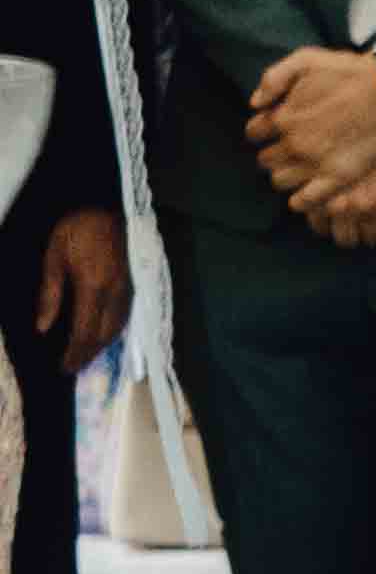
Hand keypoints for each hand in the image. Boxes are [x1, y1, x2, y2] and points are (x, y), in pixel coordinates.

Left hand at [30, 207, 127, 371]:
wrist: (112, 206)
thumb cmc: (78, 228)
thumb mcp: (54, 256)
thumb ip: (49, 294)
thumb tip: (43, 327)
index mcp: (93, 287)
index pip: (84, 332)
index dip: (75, 353)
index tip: (64, 367)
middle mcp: (115, 294)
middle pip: (103, 336)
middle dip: (89, 354)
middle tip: (73, 366)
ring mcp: (128, 290)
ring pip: (117, 329)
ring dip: (101, 346)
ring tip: (86, 355)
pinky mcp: (134, 285)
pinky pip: (124, 317)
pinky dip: (112, 332)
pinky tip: (103, 334)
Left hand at [249, 41, 375, 205]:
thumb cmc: (348, 72)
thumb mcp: (305, 59)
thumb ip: (273, 78)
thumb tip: (256, 103)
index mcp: (283, 116)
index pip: (254, 133)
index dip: (261, 130)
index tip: (272, 129)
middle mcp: (294, 143)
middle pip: (266, 159)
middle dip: (272, 153)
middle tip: (286, 149)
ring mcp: (315, 162)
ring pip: (280, 180)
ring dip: (283, 175)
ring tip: (296, 169)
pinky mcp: (338, 176)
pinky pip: (308, 200)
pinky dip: (300, 202)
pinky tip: (301, 198)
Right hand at [295, 153, 375, 249]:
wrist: (344, 119)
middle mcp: (368, 205)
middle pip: (372, 239)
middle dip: (370, 234)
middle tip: (366, 225)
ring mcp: (340, 205)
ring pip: (346, 239)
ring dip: (348, 235)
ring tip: (348, 223)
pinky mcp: (315, 201)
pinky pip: (320, 228)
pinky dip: (323, 225)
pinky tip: (327, 215)